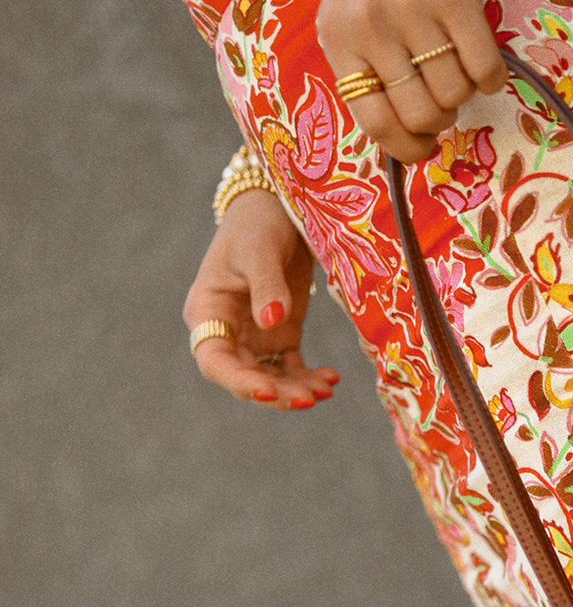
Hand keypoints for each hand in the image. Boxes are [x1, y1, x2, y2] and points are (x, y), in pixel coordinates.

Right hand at [182, 190, 339, 410]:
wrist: (279, 208)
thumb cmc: (258, 223)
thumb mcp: (259, 248)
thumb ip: (265, 285)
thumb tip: (272, 322)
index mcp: (207, 312)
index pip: (214, 360)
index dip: (238, 382)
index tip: (268, 391)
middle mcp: (228, 331)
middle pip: (245, 377)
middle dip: (275, 393)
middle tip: (308, 398)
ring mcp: (255, 336)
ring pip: (271, 378)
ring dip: (296, 390)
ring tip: (325, 389)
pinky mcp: (281, 335)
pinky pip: (293, 368)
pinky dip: (310, 378)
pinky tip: (331, 378)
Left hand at [316, 0, 507, 163]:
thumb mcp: (353, 10)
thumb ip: (367, 65)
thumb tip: (404, 135)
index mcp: (339, 36)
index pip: (372, 121)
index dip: (406, 146)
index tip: (425, 146)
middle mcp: (371, 25)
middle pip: (421, 114)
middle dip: (441, 116)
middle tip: (447, 95)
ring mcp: (413, 10)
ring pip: (455, 94)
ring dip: (466, 90)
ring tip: (460, 63)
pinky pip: (484, 69)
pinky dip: (492, 76)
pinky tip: (485, 60)